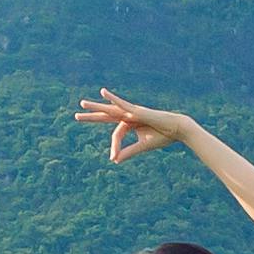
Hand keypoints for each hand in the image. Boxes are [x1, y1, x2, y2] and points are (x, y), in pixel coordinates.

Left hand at [75, 88, 189, 164]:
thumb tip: (115, 161)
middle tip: (76, 116)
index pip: (116, 134)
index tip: (113, 158)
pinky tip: (103, 92)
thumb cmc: (162, 136)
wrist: (177, 130)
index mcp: (130, 123)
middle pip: (106, 116)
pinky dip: (113, 99)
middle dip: (92, 116)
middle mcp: (129, 116)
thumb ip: (128, 152)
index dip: (114, 147)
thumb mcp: (142, 146)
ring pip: (110, 109)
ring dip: (96, 106)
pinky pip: (123, 104)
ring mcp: (132, 112)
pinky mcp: (138, 110)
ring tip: (82, 103)